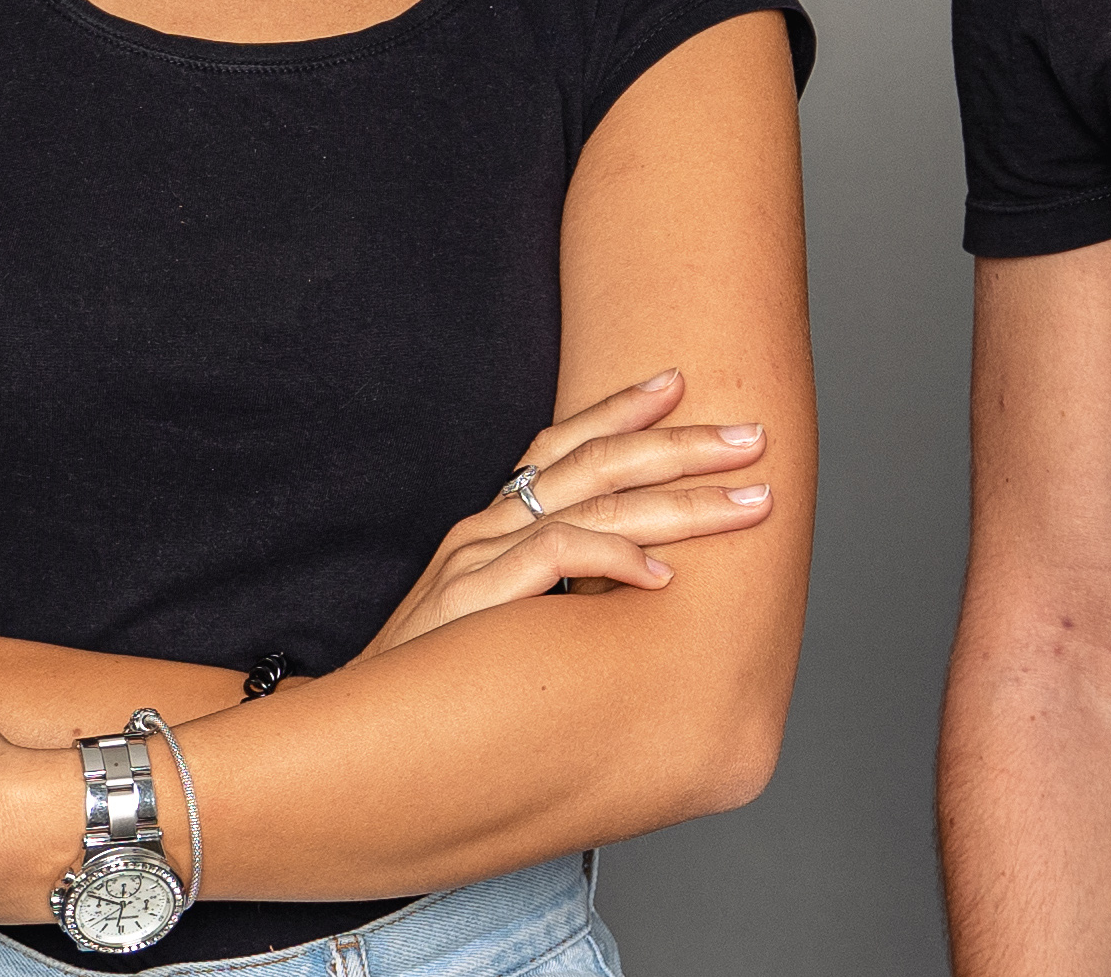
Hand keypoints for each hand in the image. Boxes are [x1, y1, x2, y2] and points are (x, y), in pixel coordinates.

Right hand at [361, 366, 776, 659]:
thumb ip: (553, 594)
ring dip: (682, 501)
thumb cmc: (438, 683)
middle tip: (751, 437)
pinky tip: (664, 577)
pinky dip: (614, 558)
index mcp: (494, 523)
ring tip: (748, 502)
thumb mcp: (501, 621)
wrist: (358, 729)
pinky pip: (556, 557)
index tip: (680, 380)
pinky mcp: (474, 597)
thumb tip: (639, 588)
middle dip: (683, 445)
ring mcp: (478, 556)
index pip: (563, 443)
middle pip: (597, 461)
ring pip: (595, 503)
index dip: (620, 408)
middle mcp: (487, 526)